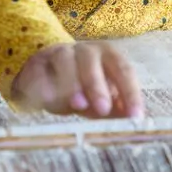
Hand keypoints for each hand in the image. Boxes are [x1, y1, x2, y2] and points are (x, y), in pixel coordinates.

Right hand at [10, 41, 143, 119]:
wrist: (48, 78)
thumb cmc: (83, 89)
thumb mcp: (102, 99)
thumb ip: (117, 108)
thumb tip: (132, 121)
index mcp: (107, 56)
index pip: (123, 70)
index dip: (130, 93)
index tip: (135, 116)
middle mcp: (85, 51)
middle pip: (92, 62)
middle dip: (98, 85)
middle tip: (103, 108)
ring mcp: (58, 53)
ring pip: (64, 60)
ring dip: (71, 82)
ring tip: (78, 105)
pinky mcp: (37, 63)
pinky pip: (39, 72)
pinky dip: (43, 86)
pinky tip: (47, 100)